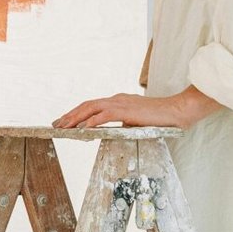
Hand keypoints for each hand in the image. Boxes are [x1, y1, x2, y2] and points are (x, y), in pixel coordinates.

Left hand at [53, 89, 213, 129]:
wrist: (176, 112)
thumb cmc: (160, 119)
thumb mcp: (137, 122)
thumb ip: (124, 124)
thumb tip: (113, 132)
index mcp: (118, 101)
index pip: (92, 106)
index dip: (76, 113)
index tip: (65, 121)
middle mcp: (116, 99)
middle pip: (87, 105)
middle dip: (70, 115)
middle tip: (56, 124)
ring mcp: (121, 103)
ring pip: (91, 108)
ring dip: (76, 118)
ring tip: (64, 127)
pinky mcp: (127, 111)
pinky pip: (104, 115)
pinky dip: (92, 121)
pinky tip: (82, 128)